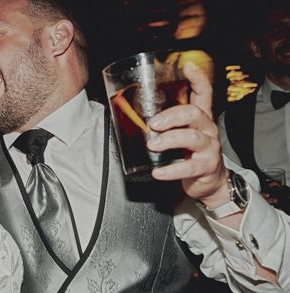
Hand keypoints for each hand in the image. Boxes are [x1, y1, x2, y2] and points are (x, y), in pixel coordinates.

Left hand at [148, 62, 229, 207]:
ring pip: (192, 137)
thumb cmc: (189, 153)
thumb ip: (164, 123)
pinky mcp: (205, 166)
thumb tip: (130, 115)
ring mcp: (209, 147)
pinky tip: (159, 172)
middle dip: (172, 116)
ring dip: (170, 139)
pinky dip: (172, 170)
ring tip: (153, 145)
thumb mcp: (180, 134)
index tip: (188, 66)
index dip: (198, 78)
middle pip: (194, 113)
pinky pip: (189, 167)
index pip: (204, 93)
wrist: (208, 181)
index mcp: (200, 118)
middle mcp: (207, 129)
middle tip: (153, 124)